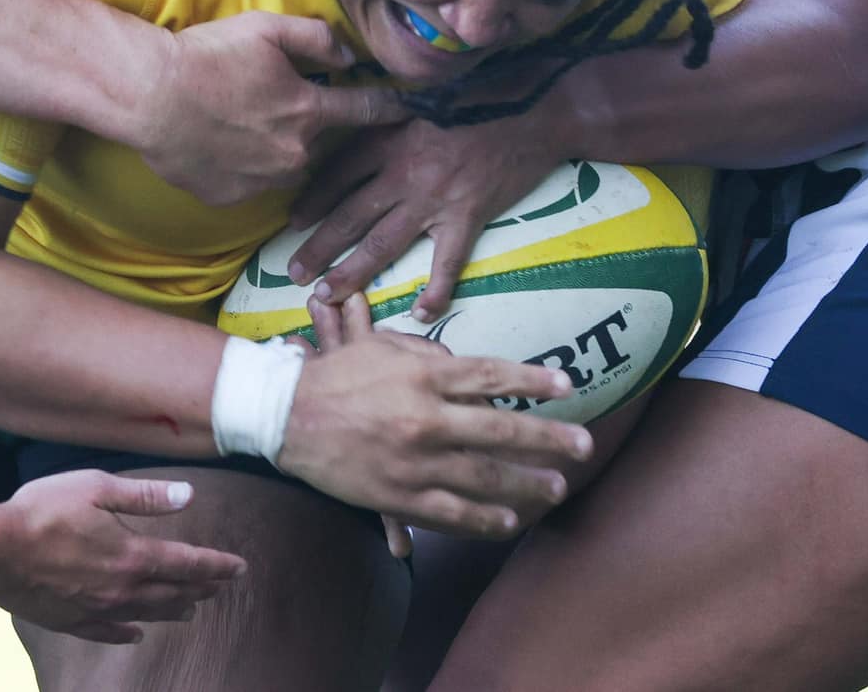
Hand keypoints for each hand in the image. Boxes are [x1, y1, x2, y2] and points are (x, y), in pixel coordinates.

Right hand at [0, 472, 247, 642]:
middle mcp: (122, 588)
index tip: (240, 568)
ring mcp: (97, 608)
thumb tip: (189, 496)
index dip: (217, 566)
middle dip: (202, 590)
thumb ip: (144, 496)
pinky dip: (127, 634)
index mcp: (132, 554)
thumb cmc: (42, 510)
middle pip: (173, 593)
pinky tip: (135, 635)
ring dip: (174, 611)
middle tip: (221, 588)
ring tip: (191, 611)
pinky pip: (108, 633)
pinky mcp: (71, 620)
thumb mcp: (96, 488)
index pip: (188, 563)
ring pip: (147, 615)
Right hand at [136, 13, 410, 206]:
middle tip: (285, 104)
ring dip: (283, 149)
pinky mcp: (230, 197)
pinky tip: (221, 143)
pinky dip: (245, 166)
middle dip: (315, 126)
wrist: (149, 97)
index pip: (367, 110)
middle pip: (325, 144)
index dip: (391, 106)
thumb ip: (316, 38)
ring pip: (289, 166)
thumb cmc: (207, 56)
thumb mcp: (265, 28)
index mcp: (309, 112)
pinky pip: (251, 182)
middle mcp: (295, 154)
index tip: (410, 107)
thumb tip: (348, 55)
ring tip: (251, 126)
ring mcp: (262, 181)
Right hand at [276, 300, 590, 538]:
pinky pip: (453, 513)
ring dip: (528, 484)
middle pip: (502, 429)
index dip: (534, 381)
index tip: (567, 386)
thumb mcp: (379, 347)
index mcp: (422, 375)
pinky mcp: (398, 494)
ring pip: (487, 477)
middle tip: (583, 446)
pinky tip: (508, 520)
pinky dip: (486, 519)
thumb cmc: (333, 376)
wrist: (283, 415)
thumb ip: (425, 352)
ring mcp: (415, 460)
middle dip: (550, 439)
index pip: (492, 375)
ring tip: (555, 487)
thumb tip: (464, 364)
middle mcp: (426, 417)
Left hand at [285, 112, 559, 319]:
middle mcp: (403, 170)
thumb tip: (351, 141)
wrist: (534, 108)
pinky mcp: (469, 215)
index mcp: (388, 137)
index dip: (311, 200)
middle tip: (293, 272)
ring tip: (328, 294)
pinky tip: (421, 312)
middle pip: (350, 215)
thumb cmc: (475, 97)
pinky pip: (447, 261)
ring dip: (352, 272)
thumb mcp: (419, 101)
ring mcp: (435, 197)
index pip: (337, 174)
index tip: (292, 221)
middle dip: (318, 246)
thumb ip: (386, 122)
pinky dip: (435, 289)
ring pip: (383, 242)